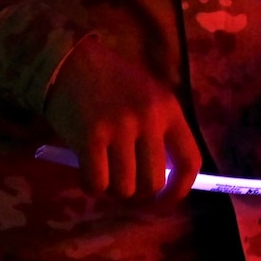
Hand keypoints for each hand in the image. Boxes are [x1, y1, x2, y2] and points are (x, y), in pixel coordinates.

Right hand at [43, 37, 200, 203]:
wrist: (69, 60)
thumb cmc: (110, 83)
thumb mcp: (145, 99)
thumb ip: (156, 136)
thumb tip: (160, 186)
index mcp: (168, 108)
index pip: (190, 161)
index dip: (180, 190)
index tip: (164, 200)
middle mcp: (149, 118)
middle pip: (153, 183)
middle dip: (137, 193)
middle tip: (123, 184)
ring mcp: (120, 127)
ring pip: (125, 188)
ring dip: (112, 189)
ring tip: (102, 172)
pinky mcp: (91, 137)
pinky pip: (97, 183)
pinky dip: (90, 185)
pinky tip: (85, 171)